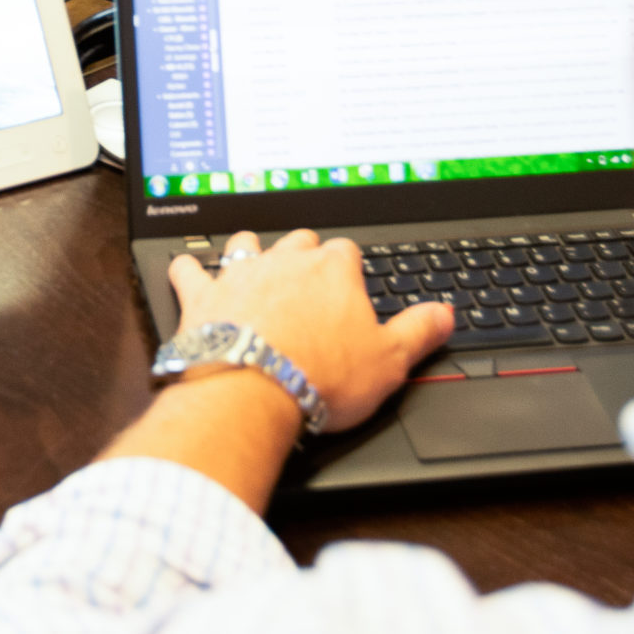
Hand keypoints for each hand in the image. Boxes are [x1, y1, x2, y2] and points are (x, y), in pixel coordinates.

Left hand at [167, 229, 454, 431]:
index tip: (350, 291)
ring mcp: (241, 274)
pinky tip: (190, 275)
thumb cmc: (319, 377)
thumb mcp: (389, 363)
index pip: (347, 252)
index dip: (349, 272)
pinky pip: (190, 269)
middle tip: (309, 283)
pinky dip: (190, 271)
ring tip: (255, 267)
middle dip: (304, 256)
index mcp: (333, 270)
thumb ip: (418, 332)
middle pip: (299, 241)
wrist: (252, 392)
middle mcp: (286, 261)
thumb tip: (444, 314)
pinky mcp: (203, 296)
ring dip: (251, 252)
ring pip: (247, 243)